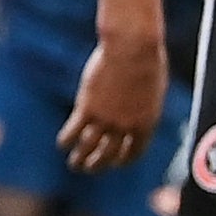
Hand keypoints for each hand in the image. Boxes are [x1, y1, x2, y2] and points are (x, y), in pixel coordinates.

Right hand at [57, 35, 165, 172]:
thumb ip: (144, 105)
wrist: (132, 48)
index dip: (122, 161)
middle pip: (109, 155)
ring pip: (88, 148)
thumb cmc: (147, 61)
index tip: (114, 163)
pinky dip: (66, 140)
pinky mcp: (87, 108)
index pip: (133, 152)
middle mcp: (126, 126)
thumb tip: (135, 109)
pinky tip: (63, 143)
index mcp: (146, 123)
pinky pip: (73, 131)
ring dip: (80, 160)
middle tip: (90, 167)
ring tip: (74, 164)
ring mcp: (105, 119)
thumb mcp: (152, 89)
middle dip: (98, 165)